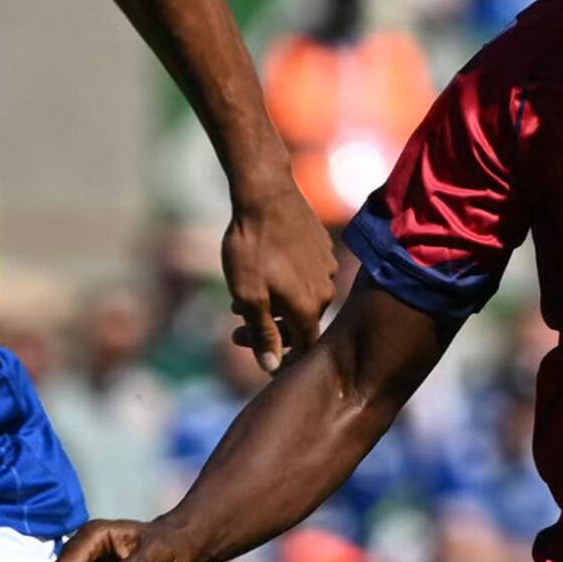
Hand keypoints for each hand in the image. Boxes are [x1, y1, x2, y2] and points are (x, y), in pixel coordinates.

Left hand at [221, 183, 336, 369]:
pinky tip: (263, 270)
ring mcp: (326, 267)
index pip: (303, 348)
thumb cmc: (252, 246)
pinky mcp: (322, 247)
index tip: (254, 351)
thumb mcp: (249, 295)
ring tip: (241, 295)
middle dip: (267, 329)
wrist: (265, 193)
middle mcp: (326, 291)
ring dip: (274, 304)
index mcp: (308, 308)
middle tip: (235, 328)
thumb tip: (271, 368)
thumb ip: (262, 333)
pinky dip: (285, 281)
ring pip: (301, 298)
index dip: (280, 357)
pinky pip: (305, 276)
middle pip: (300, 324)